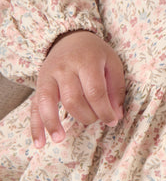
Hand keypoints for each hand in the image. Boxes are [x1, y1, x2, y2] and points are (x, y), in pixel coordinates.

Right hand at [31, 31, 124, 147]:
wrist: (71, 38)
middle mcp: (66, 67)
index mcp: (88, 61)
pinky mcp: (39, 83)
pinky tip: (40, 143)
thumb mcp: (112, 63)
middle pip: (73, 99)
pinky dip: (36, 126)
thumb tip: (116, 116)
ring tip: (60, 139)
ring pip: (48, 102)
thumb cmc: (95, 54)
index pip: (95, 91)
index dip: (104, 110)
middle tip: (95, 120)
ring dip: (54, 123)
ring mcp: (49, 75)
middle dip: (86, 116)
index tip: (112, 121)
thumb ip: (116, 88)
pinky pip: (34, 106)